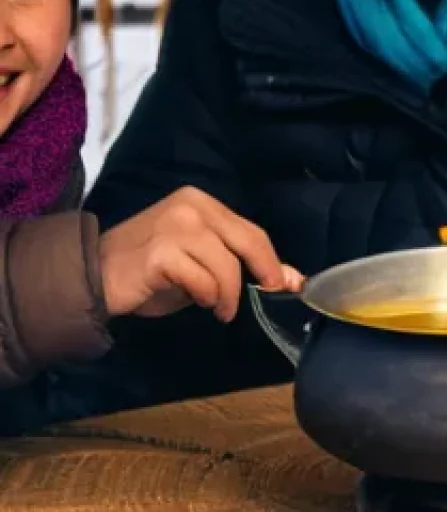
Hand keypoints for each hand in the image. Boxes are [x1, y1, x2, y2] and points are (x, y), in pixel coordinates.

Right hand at [98, 186, 303, 320]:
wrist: (91, 276)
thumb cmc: (149, 271)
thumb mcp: (201, 263)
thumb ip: (240, 265)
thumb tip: (289, 278)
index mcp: (202, 202)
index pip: (250, 231)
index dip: (272, 259)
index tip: (287, 283)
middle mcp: (192, 206)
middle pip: (247, 241)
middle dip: (263, 273)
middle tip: (265, 296)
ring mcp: (177, 226)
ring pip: (226, 265)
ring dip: (227, 294)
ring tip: (217, 308)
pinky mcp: (162, 251)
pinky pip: (202, 280)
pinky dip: (205, 296)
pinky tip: (196, 300)